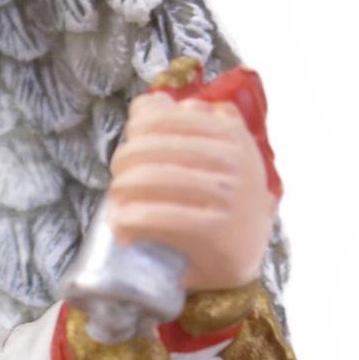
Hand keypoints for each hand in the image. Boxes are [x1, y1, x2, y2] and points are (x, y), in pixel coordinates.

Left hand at [107, 95, 275, 291]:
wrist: (242, 258)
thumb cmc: (220, 203)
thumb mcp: (216, 157)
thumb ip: (187, 125)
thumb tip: (151, 101)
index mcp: (231, 134)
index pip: (161, 118)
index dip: (134, 134)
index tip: (128, 154)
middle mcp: (233, 160)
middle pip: (148, 148)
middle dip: (122, 166)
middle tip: (118, 186)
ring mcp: (227, 195)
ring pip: (147, 179)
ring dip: (120, 194)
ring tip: (116, 208)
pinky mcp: (215, 231)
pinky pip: (156, 217)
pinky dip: (128, 222)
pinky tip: (122, 228)